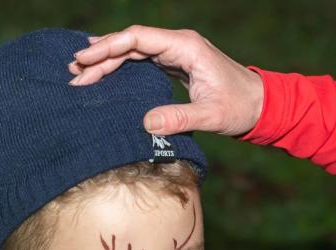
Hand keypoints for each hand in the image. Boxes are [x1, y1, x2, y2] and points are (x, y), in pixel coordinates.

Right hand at [69, 26, 263, 136]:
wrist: (261, 105)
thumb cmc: (240, 108)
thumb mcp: (211, 116)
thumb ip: (180, 118)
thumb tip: (147, 124)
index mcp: (186, 47)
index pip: (138, 39)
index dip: (109, 47)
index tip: (85, 59)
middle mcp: (179, 45)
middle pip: (132, 43)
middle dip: (102, 56)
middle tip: (74, 72)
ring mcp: (178, 54)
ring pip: (136, 52)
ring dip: (110, 62)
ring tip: (82, 73)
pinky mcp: (178, 65)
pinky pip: (144, 61)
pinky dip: (124, 68)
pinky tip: (107, 75)